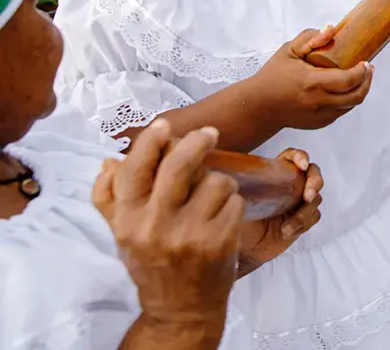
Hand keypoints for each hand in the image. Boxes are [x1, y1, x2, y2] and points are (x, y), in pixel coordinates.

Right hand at [94, 121, 240, 334]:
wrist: (180, 309)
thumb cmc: (153, 266)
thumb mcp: (123, 235)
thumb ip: (111, 198)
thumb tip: (108, 161)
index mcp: (128, 221)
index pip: (135, 170)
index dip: (150, 142)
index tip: (164, 126)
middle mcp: (155, 226)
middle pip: (179, 166)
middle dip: (198, 142)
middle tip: (209, 133)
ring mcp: (189, 234)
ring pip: (215, 181)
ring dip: (219, 184)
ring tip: (212, 200)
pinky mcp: (219, 241)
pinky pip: (235, 202)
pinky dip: (233, 204)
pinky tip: (222, 218)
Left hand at [237, 148, 323, 275]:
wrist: (244, 249)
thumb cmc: (238, 222)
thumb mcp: (236, 202)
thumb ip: (239, 188)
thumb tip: (232, 179)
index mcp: (274, 174)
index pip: (291, 157)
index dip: (300, 157)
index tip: (302, 164)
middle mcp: (289, 185)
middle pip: (312, 174)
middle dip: (314, 182)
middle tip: (308, 195)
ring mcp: (298, 202)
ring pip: (314, 199)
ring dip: (305, 212)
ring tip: (287, 226)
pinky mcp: (303, 219)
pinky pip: (312, 217)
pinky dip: (302, 224)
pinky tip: (286, 232)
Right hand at [248, 28, 373, 130]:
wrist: (259, 106)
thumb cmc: (273, 77)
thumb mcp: (288, 51)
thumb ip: (310, 38)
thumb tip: (331, 30)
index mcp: (311, 83)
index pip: (348, 80)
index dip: (362, 71)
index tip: (366, 62)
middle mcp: (318, 102)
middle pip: (356, 96)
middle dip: (367, 81)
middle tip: (369, 69)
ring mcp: (319, 116)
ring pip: (350, 105)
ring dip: (359, 91)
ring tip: (361, 77)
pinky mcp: (319, 123)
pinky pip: (340, 111)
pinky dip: (347, 100)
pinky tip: (345, 89)